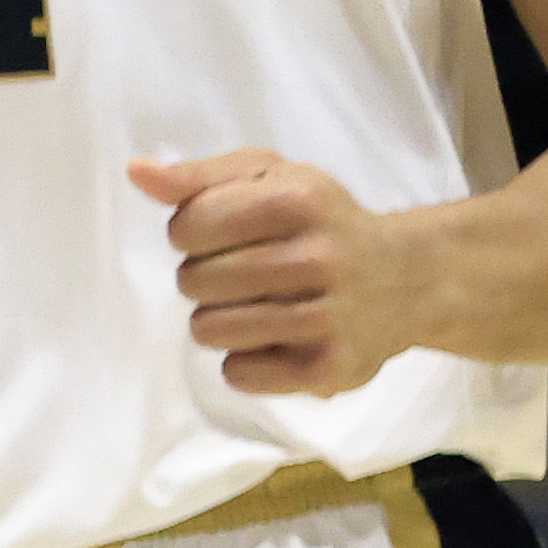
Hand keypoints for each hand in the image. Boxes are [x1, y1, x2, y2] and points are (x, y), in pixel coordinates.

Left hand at [129, 148, 434, 393]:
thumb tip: (138, 173)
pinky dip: (248, 361)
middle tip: (251, 272)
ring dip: (222, 320)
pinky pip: (238, 374)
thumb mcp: (269, 175)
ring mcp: (327, 317)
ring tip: (263, 305)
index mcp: (296, 200)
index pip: (186, 227)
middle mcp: (317, 258)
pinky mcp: (330, 368)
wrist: (409, 278)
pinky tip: (281, 339)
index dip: (194, 232)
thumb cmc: (321, 221)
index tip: (226, 234)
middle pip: (192, 282)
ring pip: (208, 330)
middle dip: (207, 277)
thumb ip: (198, 176)